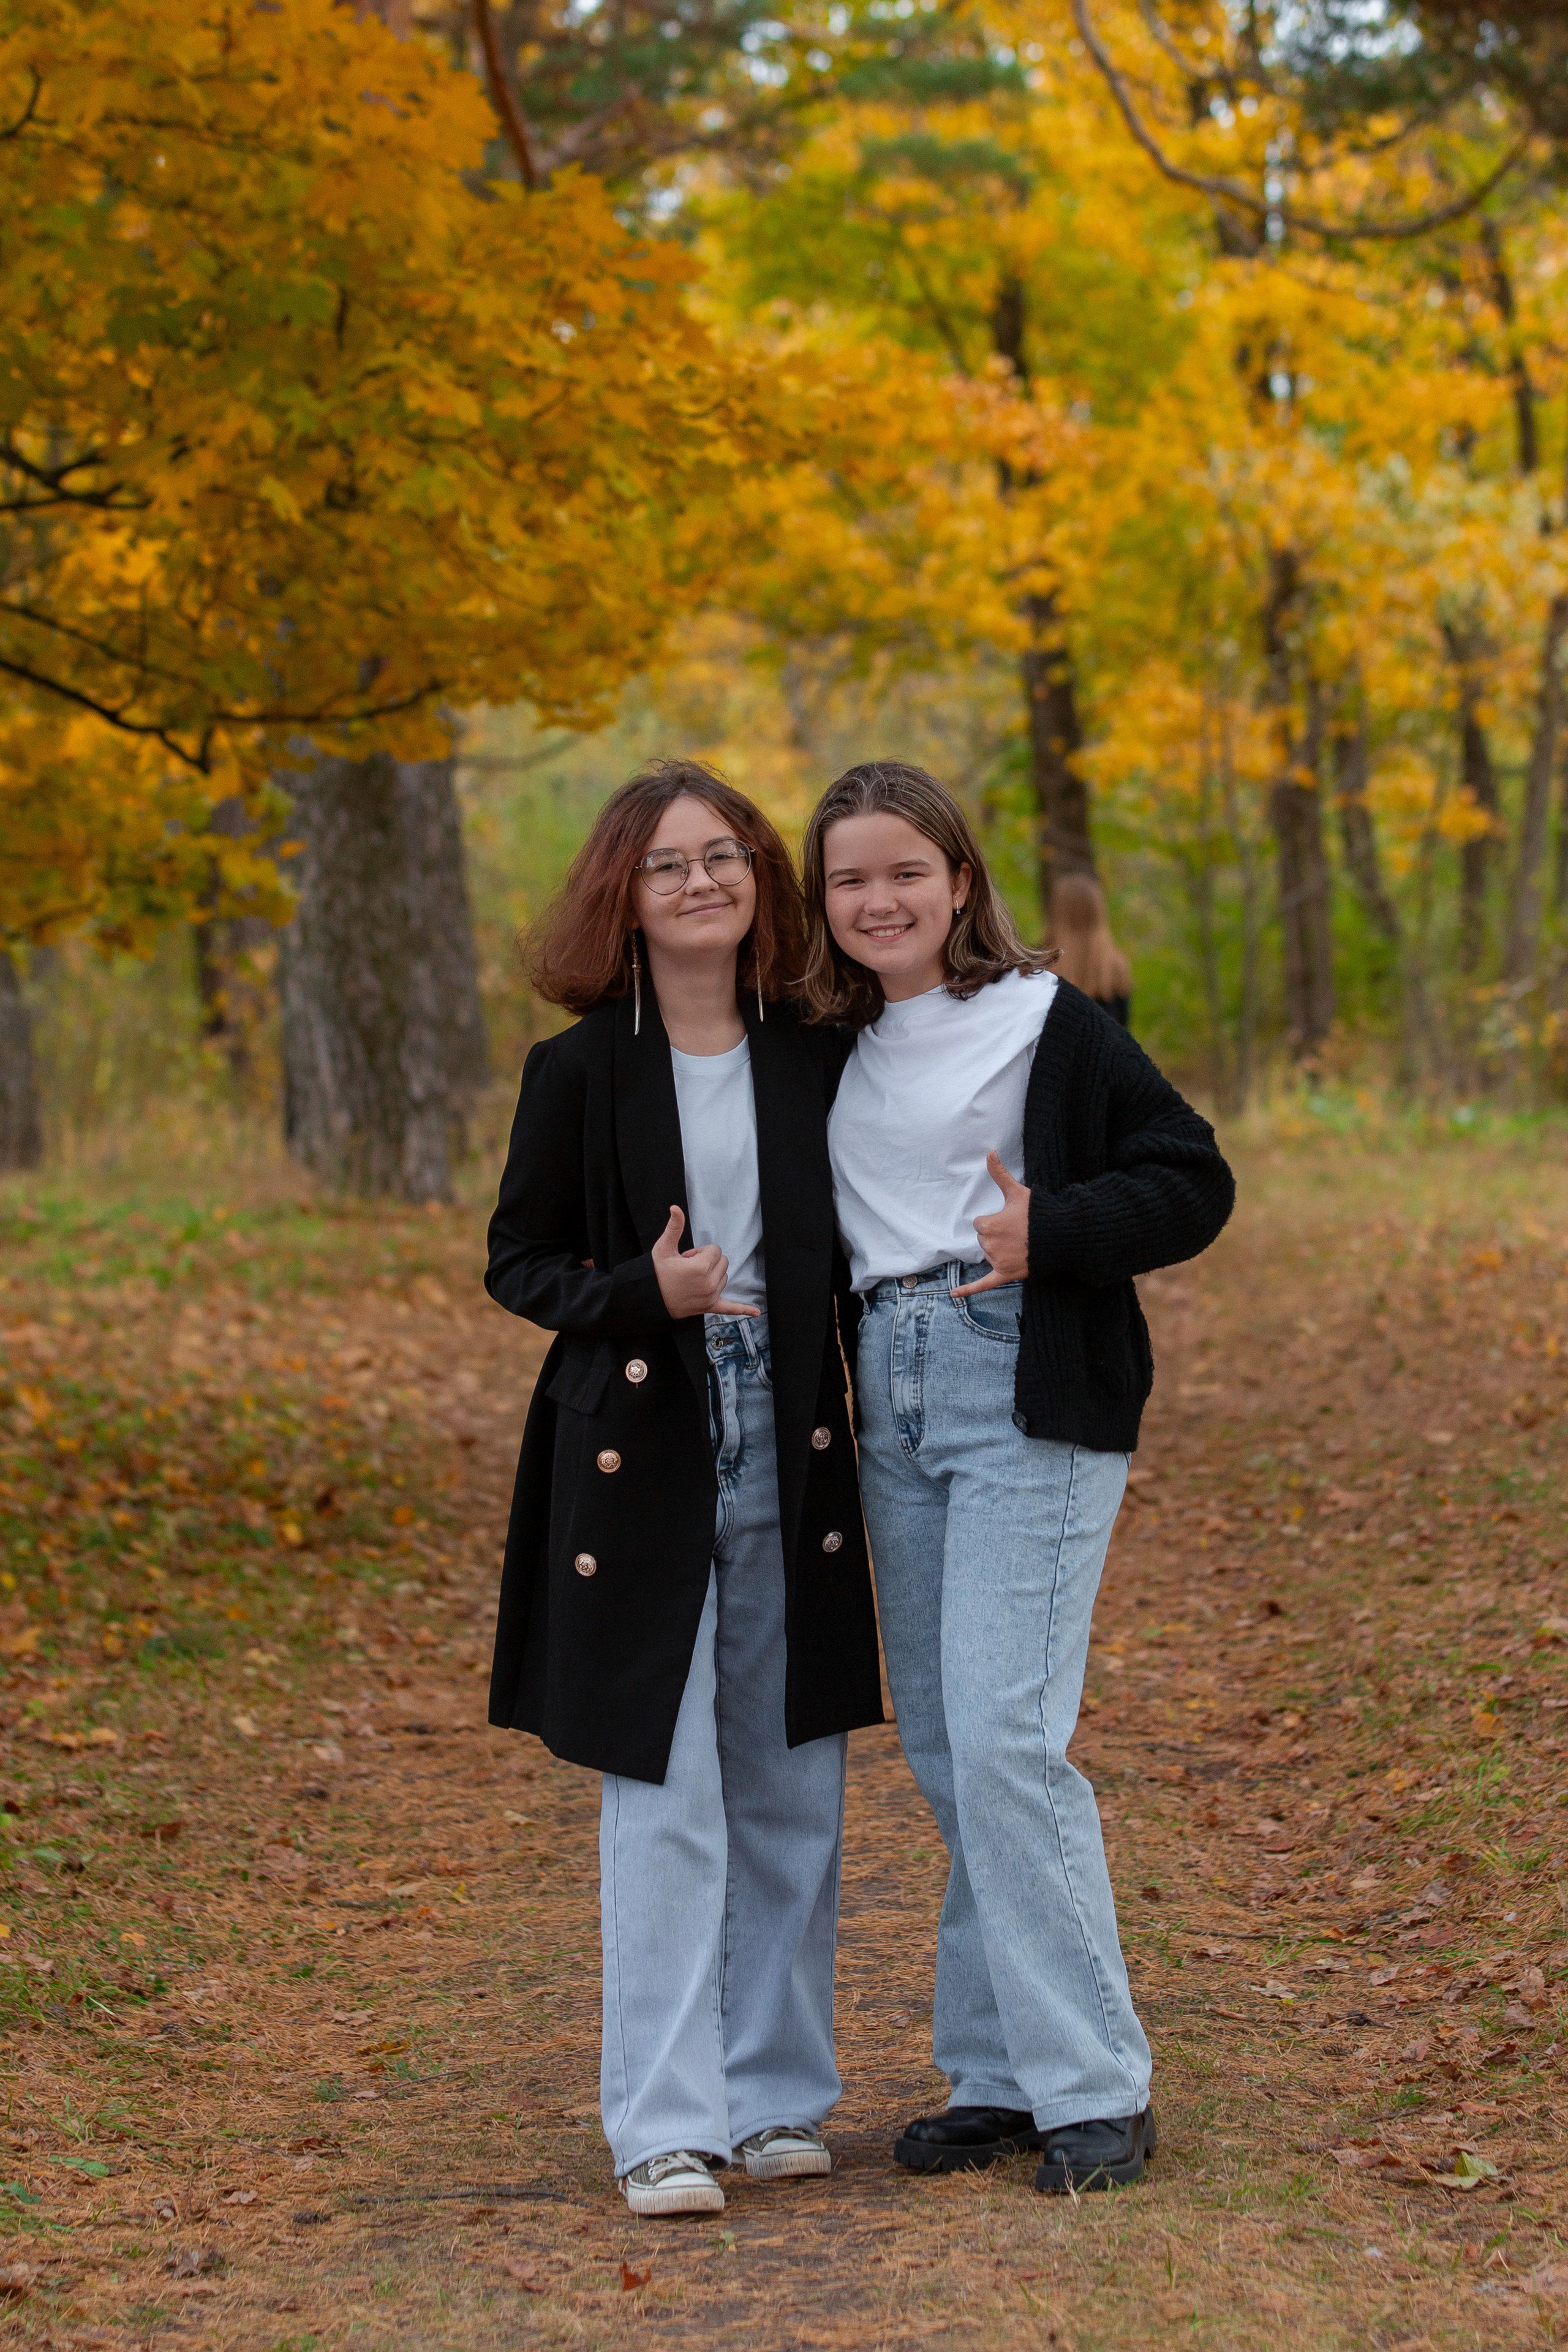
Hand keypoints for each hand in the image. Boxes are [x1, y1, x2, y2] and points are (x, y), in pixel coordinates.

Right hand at [651, 1205, 759, 1318]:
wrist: (651, 1298)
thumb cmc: (657, 1274)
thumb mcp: (663, 1248)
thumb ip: (674, 1227)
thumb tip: (676, 1209)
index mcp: (700, 1267)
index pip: (715, 1250)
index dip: (700, 1252)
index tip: (687, 1258)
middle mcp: (709, 1283)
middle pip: (723, 1262)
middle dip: (708, 1261)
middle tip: (689, 1268)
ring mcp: (711, 1296)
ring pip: (724, 1277)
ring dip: (712, 1275)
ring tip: (692, 1279)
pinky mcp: (710, 1306)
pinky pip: (731, 1308)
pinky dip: (743, 1309)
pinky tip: (755, 1312)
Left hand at [952, 1152, 1029, 1296]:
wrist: (1061, 1236)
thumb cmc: (1038, 1213)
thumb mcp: (1016, 1191)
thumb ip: (999, 1173)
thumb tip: (989, 1151)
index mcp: (988, 1225)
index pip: (980, 1224)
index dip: (995, 1221)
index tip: (1011, 1220)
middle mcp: (990, 1245)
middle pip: (984, 1240)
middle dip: (997, 1236)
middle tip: (1018, 1232)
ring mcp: (997, 1261)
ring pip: (989, 1255)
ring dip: (1000, 1251)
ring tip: (1021, 1244)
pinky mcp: (1005, 1275)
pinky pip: (983, 1284)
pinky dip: (968, 1291)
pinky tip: (953, 1296)